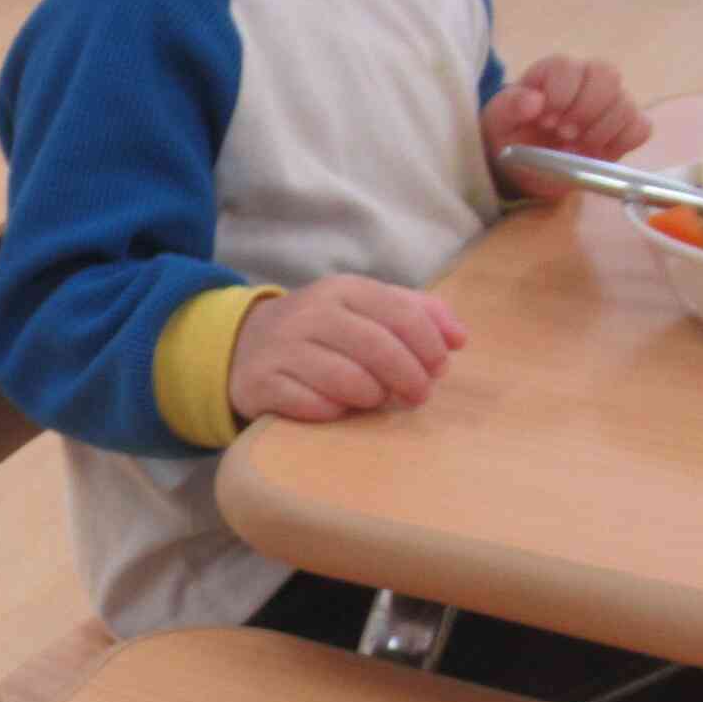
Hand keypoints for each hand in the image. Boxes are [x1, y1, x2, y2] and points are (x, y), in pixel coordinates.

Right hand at [229, 276, 466, 424]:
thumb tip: (459, 339)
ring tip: (375, 400)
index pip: (401, 315)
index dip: (429, 347)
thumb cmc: (322, 331)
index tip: (439, 370)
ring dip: (372, 397)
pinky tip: (336, 408)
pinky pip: (311, 404)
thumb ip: (415, 314)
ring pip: (346, 380)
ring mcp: (281, 348)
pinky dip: (333, 411)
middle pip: (377, 348)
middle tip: (418, 396)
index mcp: (342, 290)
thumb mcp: (364, 309)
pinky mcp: (260, 383)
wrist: (243, 344)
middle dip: (409, 378)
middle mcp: (310, 313)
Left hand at [484, 55, 651, 193]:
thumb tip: (534, 100)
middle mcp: (587, 80)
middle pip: (607, 76)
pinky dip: (623, 143)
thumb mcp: (498, 123)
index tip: (545, 121)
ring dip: (601, 131)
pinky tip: (597, 154)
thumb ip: (510, 107)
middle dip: (586, 110)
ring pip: (626, 104)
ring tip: (575, 149)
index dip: (561, 94)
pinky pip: (641, 128)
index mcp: (554, 71)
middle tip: (565, 135)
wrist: (523, 164)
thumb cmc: (511, 135)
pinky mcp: (624, 129)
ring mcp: (610, 103)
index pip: (569, 67)